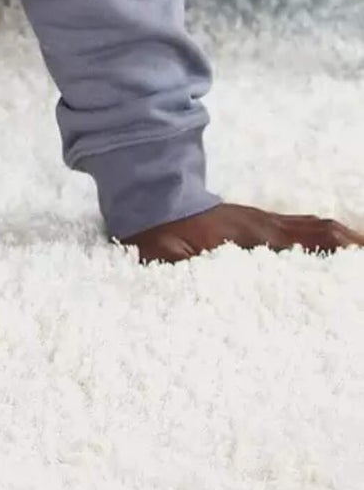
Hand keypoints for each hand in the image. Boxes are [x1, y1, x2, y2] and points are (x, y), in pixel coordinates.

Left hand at [122, 202, 363, 263]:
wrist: (147, 199)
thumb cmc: (158, 233)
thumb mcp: (166, 257)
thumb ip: (185, 272)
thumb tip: (202, 290)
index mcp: (248, 236)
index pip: (302, 245)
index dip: (331, 256)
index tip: (350, 274)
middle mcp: (262, 225)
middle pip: (319, 231)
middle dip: (350, 245)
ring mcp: (260, 219)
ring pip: (313, 225)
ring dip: (342, 239)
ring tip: (363, 253)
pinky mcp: (254, 219)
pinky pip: (299, 224)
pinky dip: (323, 233)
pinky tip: (335, 244)